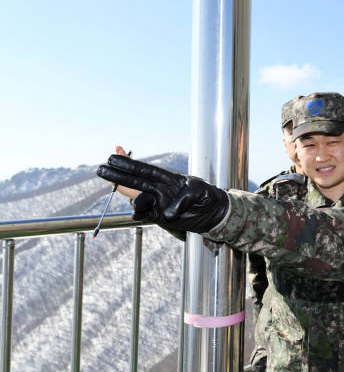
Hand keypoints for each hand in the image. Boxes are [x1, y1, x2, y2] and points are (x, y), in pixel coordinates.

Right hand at [96, 155, 229, 232]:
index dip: (130, 163)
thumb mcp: (201, 192)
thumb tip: (167, 211)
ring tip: (115, 184)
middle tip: (101, 169)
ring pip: (136, 197)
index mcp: (167, 178)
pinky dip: (139, 212)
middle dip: (118, 176)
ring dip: (127, 192)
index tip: (115, 154)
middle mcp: (159, 189)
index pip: (145, 169)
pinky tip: (136, 208)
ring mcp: (158, 203)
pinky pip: (144, 215)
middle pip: (135, 181)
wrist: (214, 213)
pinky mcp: (159, 217)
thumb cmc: (208, 197)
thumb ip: (185, 197)